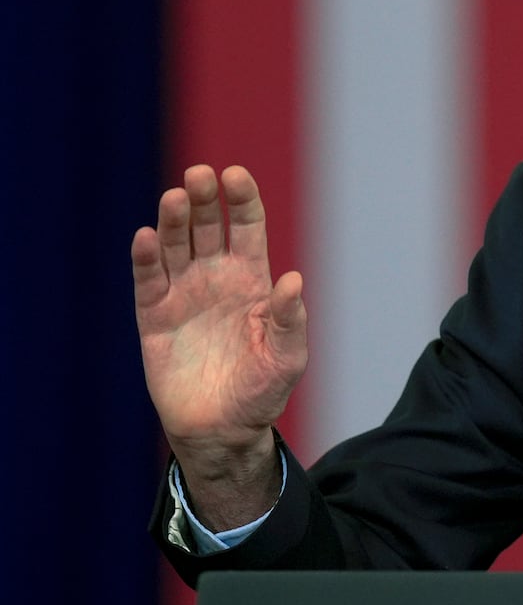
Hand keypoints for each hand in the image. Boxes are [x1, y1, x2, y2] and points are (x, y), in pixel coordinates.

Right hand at [131, 165, 307, 525]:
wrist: (223, 429)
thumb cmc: (262, 391)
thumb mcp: (287, 357)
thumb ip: (290, 319)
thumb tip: (294, 280)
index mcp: (252, 280)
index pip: (247, 228)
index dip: (242, 199)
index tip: (235, 175)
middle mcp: (216, 278)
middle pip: (208, 227)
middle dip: (204, 199)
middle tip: (199, 174)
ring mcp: (184, 294)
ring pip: (175, 245)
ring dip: (174, 219)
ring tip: (176, 196)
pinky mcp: (154, 317)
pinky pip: (148, 281)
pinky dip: (145, 259)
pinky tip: (146, 237)